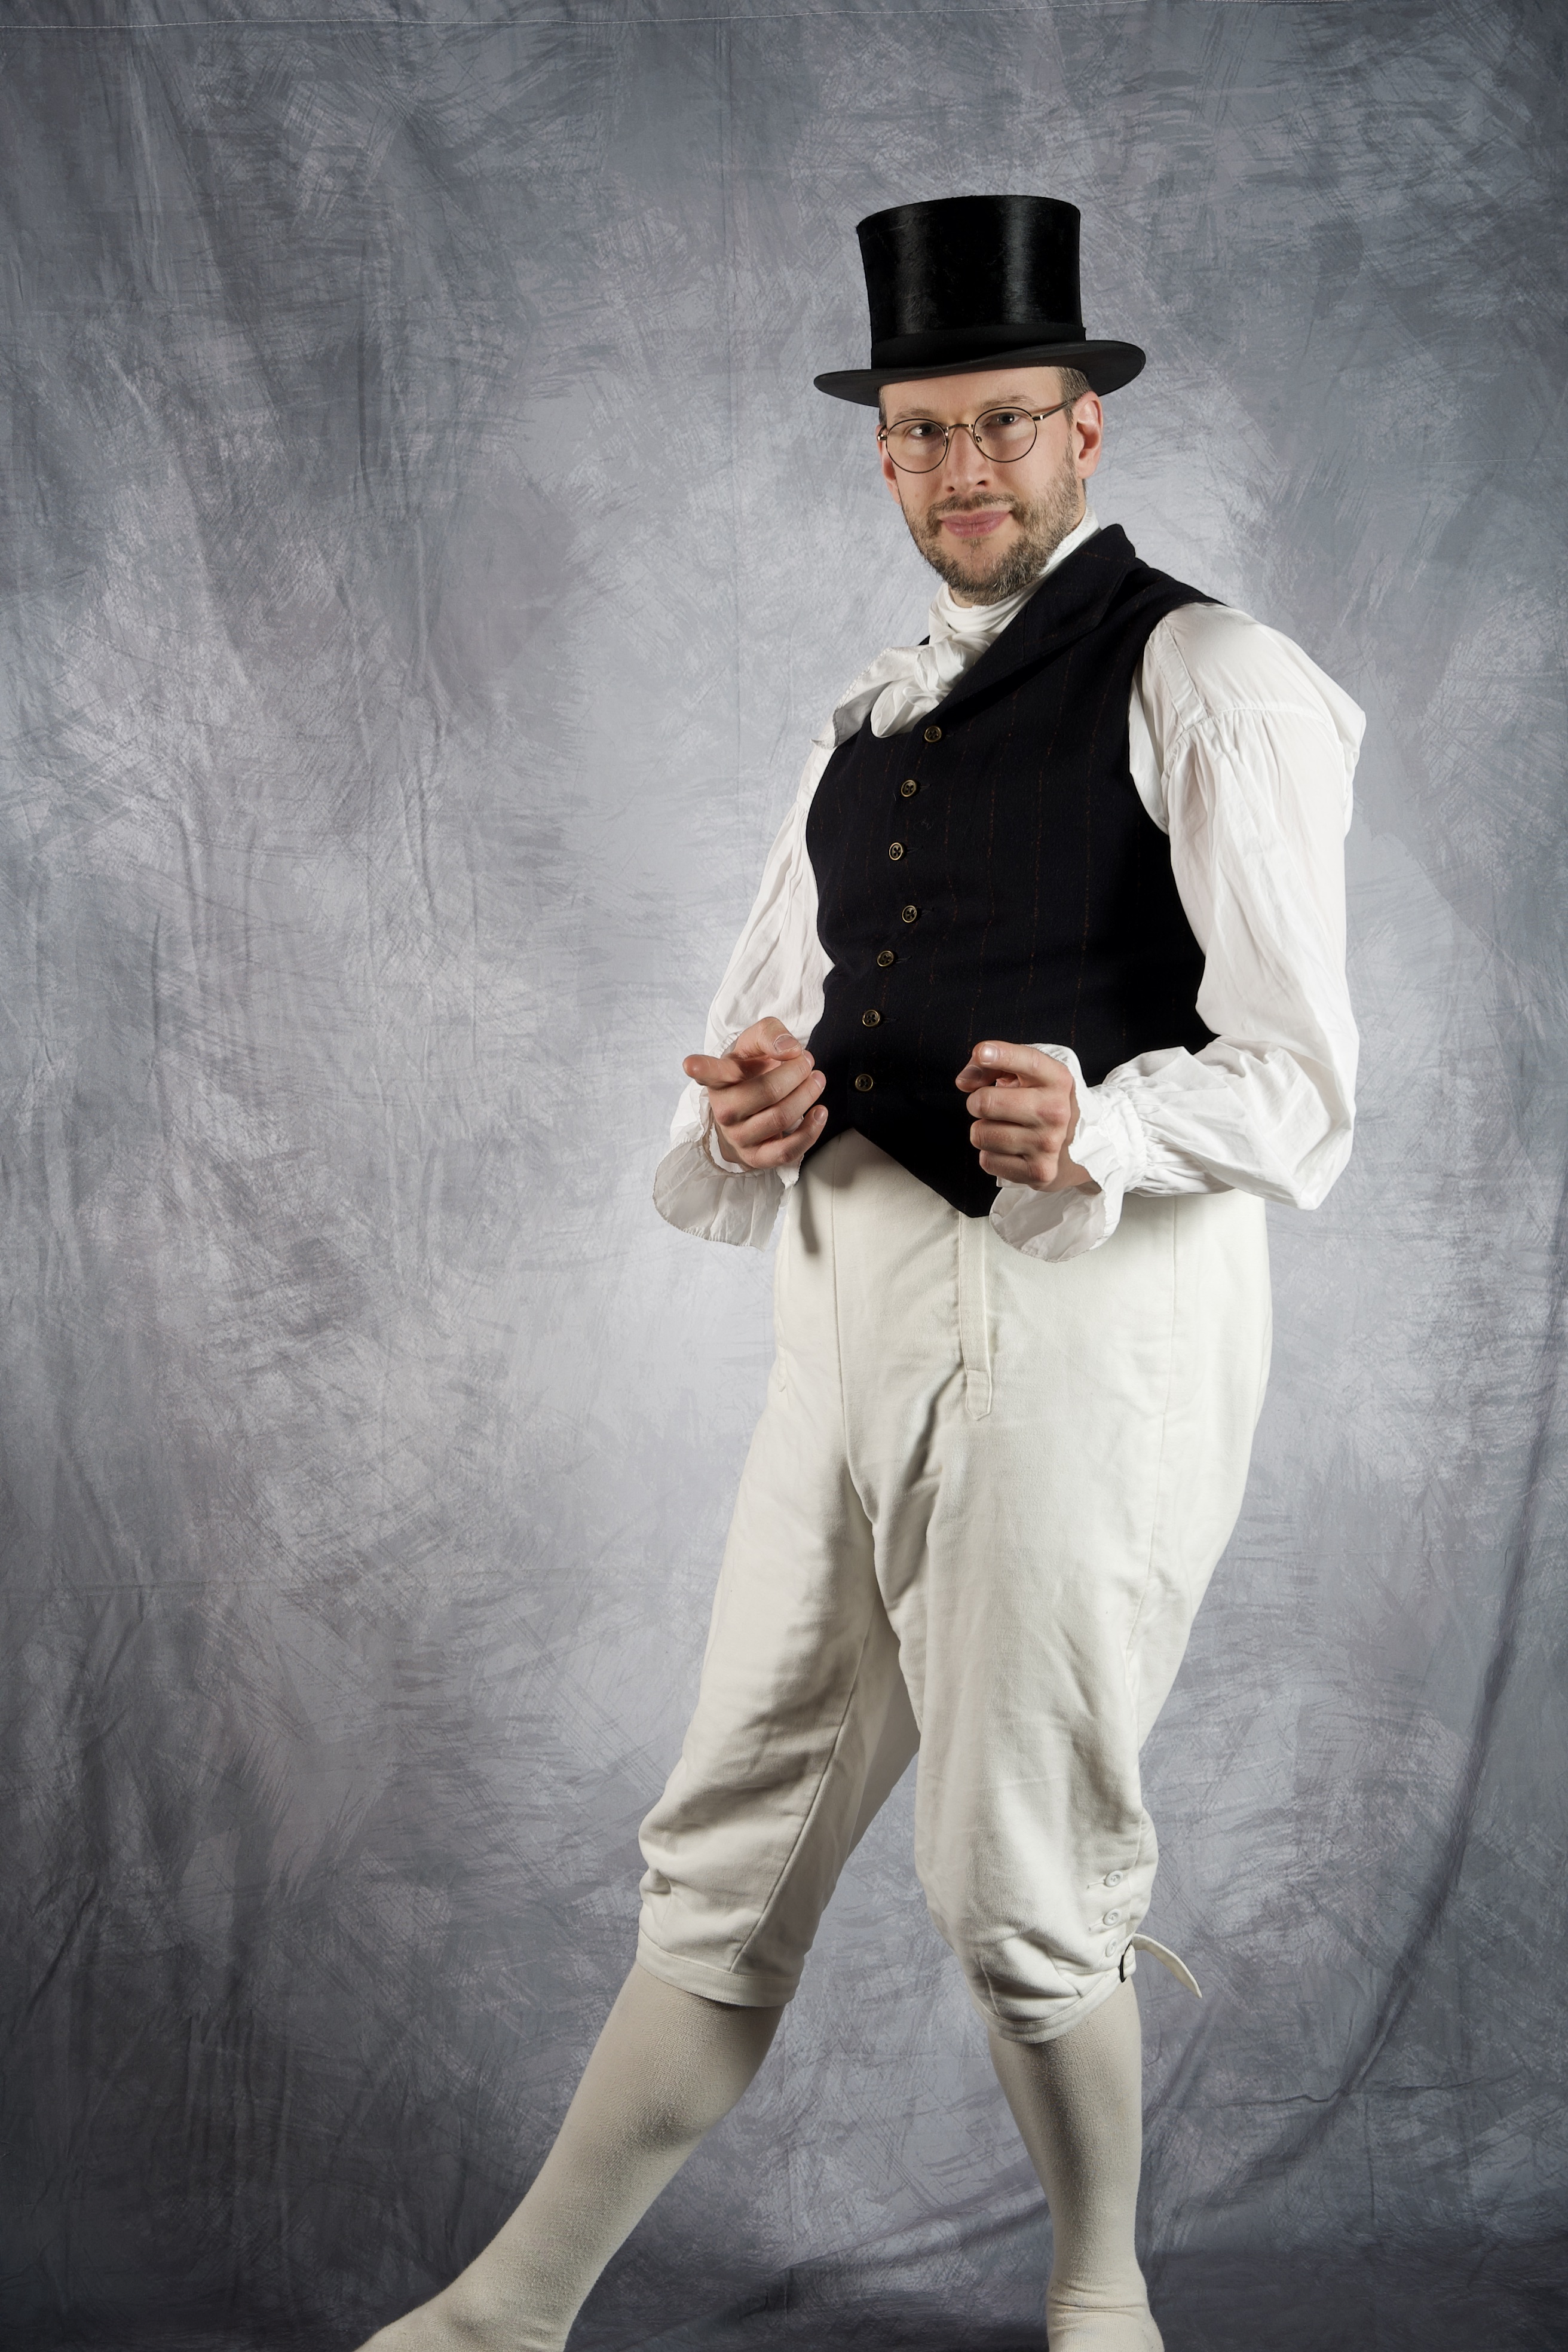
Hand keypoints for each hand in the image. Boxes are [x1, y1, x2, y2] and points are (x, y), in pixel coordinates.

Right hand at [683, 1018, 827, 1171]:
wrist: (749, 1103)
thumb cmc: (751, 1069)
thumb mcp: (756, 1042)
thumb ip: (770, 1034)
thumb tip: (790, 1050)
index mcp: (719, 1079)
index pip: (709, 1072)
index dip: (700, 1068)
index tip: (690, 1064)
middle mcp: (723, 1109)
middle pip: (766, 1092)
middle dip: (796, 1073)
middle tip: (806, 1061)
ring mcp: (737, 1136)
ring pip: (780, 1118)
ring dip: (807, 1096)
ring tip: (816, 1080)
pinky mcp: (756, 1158)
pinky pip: (787, 1151)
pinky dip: (810, 1132)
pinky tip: (819, 1112)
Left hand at [955, 1040, 1098, 1191]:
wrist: (1080, 1147)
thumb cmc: (1041, 1102)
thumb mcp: (1027, 1075)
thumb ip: (992, 1066)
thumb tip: (964, 1082)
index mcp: (1058, 1079)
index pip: (1027, 1061)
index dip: (1000, 1055)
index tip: (982, 1053)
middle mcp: (1056, 1111)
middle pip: (985, 1102)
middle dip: (977, 1102)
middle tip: (990, 1105)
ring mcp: (1048, 1143)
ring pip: (980, 1134)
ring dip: (984, 1131)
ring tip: (1006, 1128)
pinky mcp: (1039, 1172)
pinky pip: (987, 1160)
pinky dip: (991, 1155)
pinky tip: (1011, 1149)